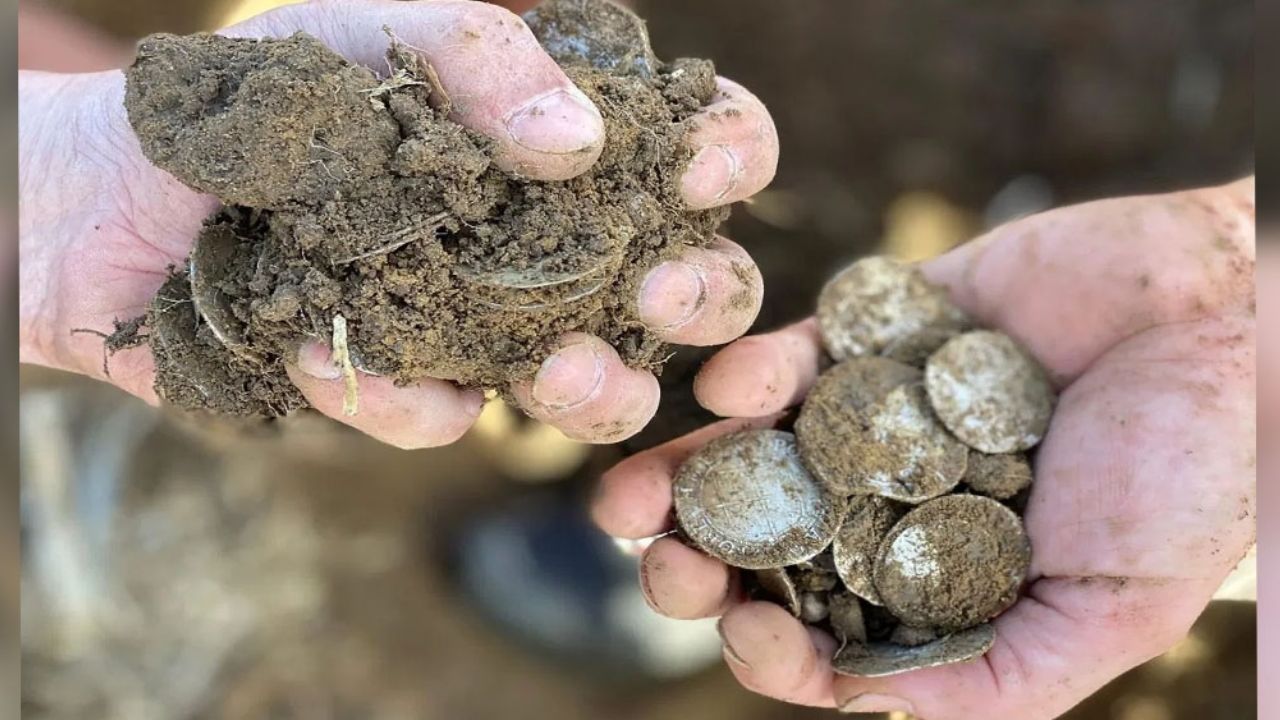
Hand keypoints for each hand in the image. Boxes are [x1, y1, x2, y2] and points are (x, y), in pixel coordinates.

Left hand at [17, 0, 777, 446]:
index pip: (686, 150)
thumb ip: (479, 50)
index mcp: (552, 147)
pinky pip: (434, 417)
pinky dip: (391, 396)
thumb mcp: (371, 25)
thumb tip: (581, 140)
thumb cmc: (255, 93)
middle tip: (662, 291)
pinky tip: (331, 356)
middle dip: (703, 295)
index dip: (726, 157)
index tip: (705, 170)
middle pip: (682, 285)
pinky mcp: (404, 389)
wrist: (105, 192)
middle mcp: (540, 244)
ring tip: (560, 375)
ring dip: (600, 393)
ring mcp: (482, 327)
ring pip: (595, 387)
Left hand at [592, 178, 1255, 717]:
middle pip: (767, 548)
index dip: (771, 648)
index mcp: (940, 582)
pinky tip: (728, 389)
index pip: (827, 634)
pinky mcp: (877, 332)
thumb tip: (866, 715)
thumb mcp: (1110, 608)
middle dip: (699, 565)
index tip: (747, 638)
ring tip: (625, 496)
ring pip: (756, 457)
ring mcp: (877, 418)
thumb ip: (1001, 679)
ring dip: (686, 477)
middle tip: (657, 566)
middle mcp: (894, 504)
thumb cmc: (1194, 475)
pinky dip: (756, 373)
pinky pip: (797, 356)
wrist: (1234, 320)